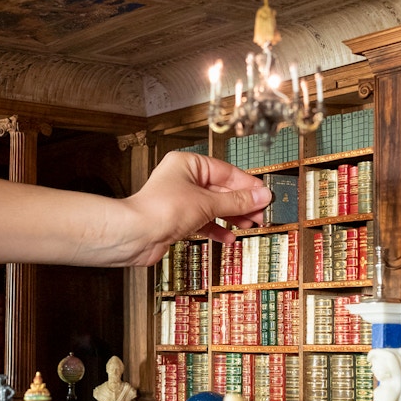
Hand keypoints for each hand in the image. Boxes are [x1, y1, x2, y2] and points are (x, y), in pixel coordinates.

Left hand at [124, 151, 271, 265]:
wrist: (135, 235)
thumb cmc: (160, 210)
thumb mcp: (207, 203)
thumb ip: (237, 201)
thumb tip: (260, 196)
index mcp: (188, 164)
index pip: (226, 172)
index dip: (247, 185)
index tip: (264, 195)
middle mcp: (183, 179)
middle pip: (221, 190)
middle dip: (242, 204)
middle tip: (260, 213)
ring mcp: (180, 200)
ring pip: (213, 207)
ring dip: (232, 217)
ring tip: (250, 225)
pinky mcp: (177, 220)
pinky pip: (203, 222)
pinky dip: (217, 229)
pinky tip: (229, 237)